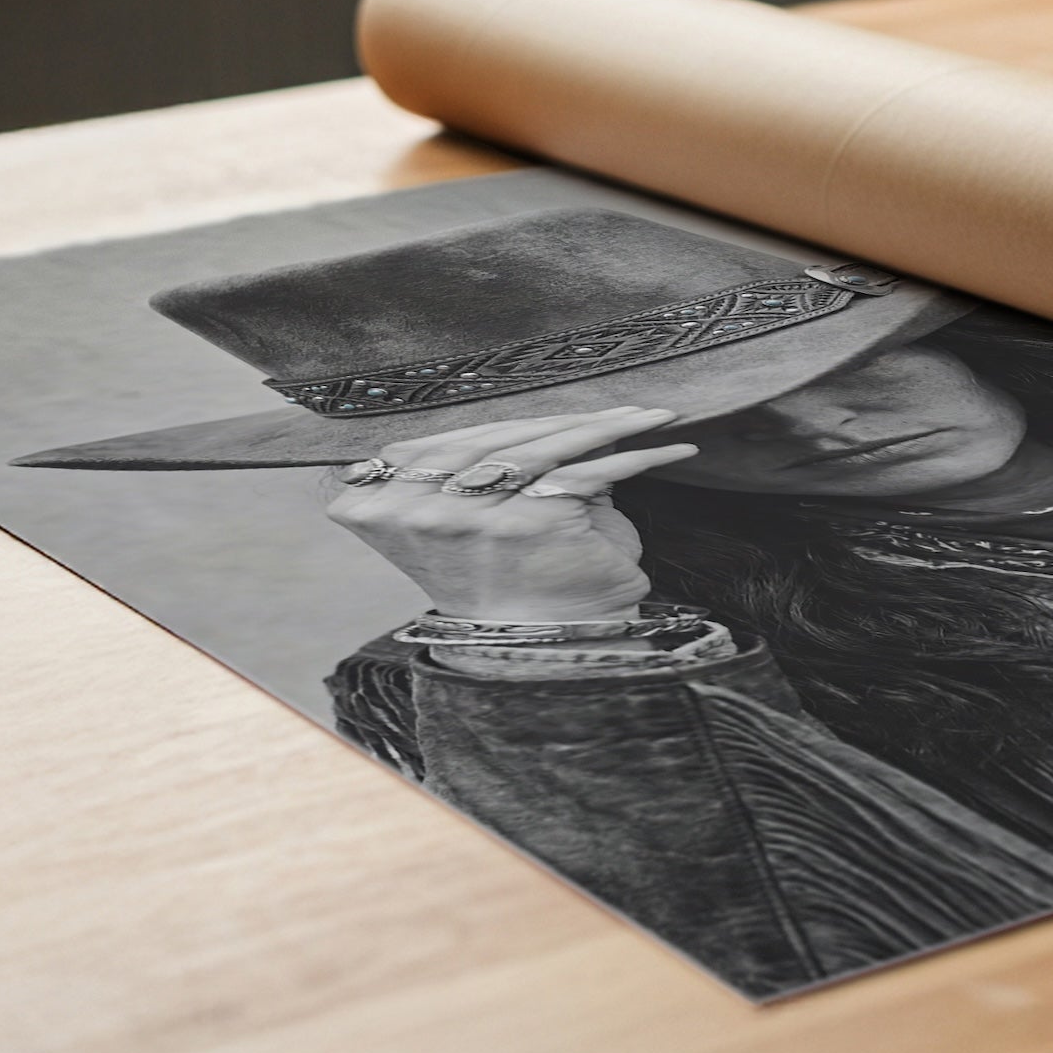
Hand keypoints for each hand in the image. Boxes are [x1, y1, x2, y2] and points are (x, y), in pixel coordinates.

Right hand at [326, 406, 697, 622]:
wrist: (531, 647)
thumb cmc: (498, 582)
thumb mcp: (458, 519)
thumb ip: (469, 466)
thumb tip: (527, 412)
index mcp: (378, 506)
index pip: (452, 438)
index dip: (508, 421)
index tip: (556, 410)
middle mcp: (418, 507)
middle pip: (501, 436)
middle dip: (564, 417)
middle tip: (621, 406)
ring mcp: (474, 513)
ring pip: (549, 446)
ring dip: (609, 424)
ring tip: (653, 416)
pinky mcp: (531, 521)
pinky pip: (591, 472)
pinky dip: (639, 454)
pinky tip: (674, 448)